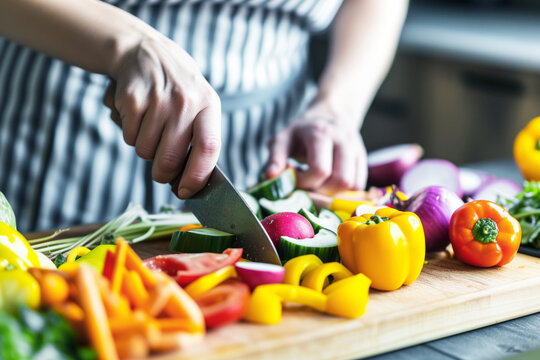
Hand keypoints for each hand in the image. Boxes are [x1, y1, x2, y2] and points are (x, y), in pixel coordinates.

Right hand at [103, 33, 220, 198]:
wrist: (146, 51)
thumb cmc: (178, 91)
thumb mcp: (200, 106)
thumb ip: (200, 141)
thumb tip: (189, 186)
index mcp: (208, 105)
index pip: (208, 148)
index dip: (197, 176)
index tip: (187, 191)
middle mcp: (185, 101)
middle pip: (170, 159)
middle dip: (163, 174)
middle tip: (162, 171)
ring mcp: (157, 99)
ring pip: (146, 151)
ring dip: (146, 150)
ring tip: (151, 127)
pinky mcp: (131, 98)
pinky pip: (128, 137)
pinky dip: (130, 134)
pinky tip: (138, 115)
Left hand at [266, 99, 366, 193]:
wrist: (329, 115)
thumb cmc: (301, 132)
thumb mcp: (282, 140)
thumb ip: (275, 158)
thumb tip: (271, 177)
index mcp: (321, 133)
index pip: (320, 169)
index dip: (305, 183)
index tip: (294, 180)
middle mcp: (343, 139)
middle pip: (340, 180)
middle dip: (321, 191)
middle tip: (307, 186)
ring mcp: (356, 148)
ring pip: (352, 185)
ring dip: (333, 193)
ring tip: (318, 185)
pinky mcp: (362, 158)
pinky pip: (359, 185)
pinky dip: (343, 192)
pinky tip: (329, 184)